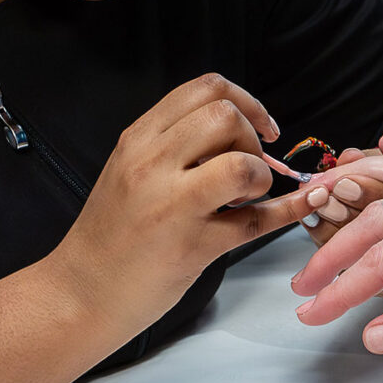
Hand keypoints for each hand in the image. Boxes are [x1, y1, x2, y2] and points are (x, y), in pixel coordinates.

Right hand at [51, 74, 316, 298]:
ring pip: (242, 164)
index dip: (246, 101)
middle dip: (251, 139)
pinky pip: (257, 221)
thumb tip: (236, 131)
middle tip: (246, 170)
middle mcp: (152, 164)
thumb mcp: (128, 171)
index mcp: (138, 139)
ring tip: (244, 198)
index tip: (259, 129)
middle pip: (226, 117)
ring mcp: (172, 205)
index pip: (205, 89)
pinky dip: (290, 210)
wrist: (79, 293)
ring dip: (260, 176)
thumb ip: (172, 145)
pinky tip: (303, 206)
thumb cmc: (110, 234)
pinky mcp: (192, 247)